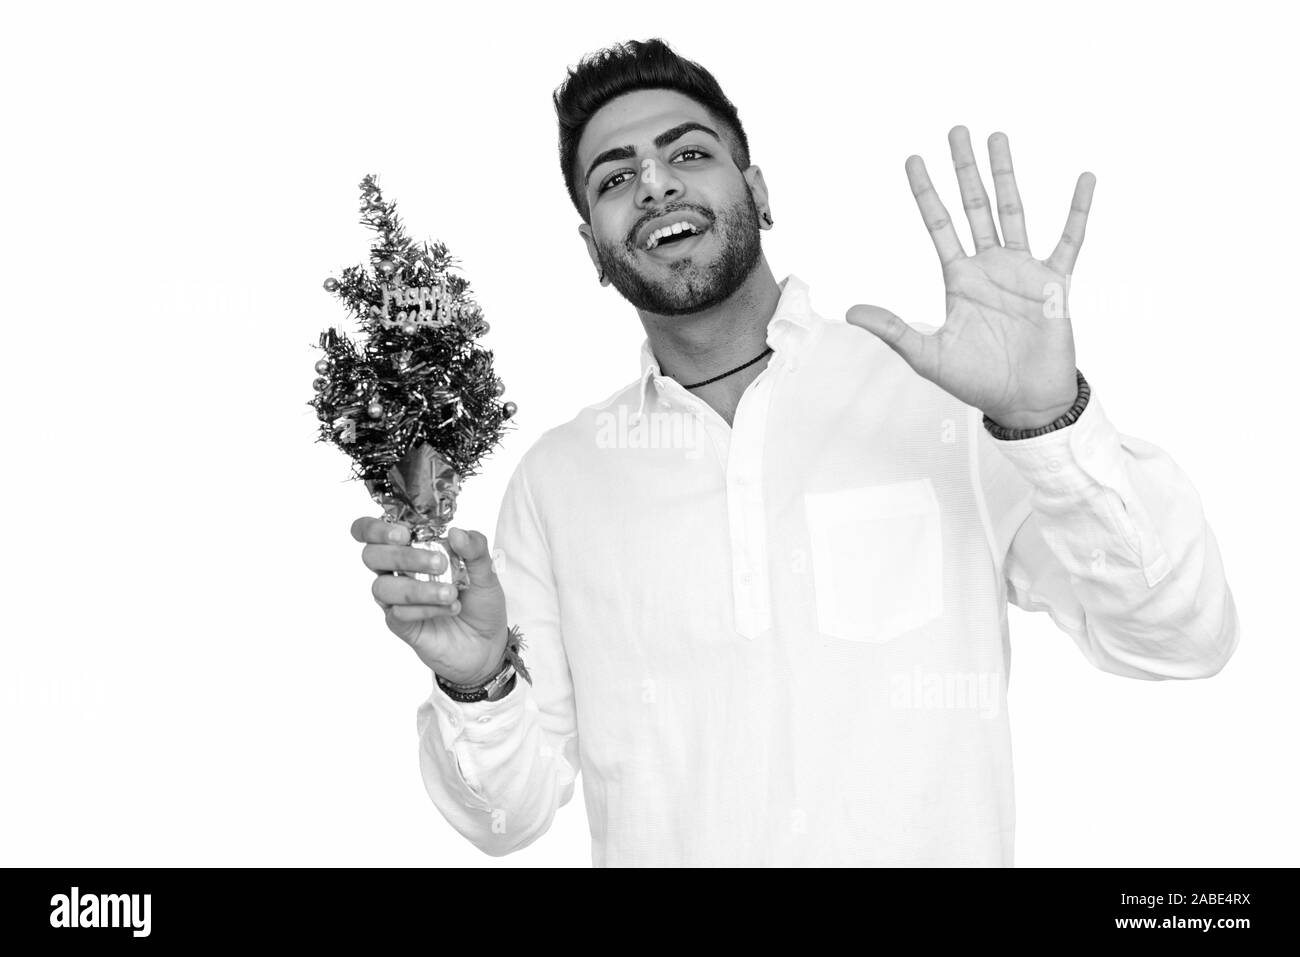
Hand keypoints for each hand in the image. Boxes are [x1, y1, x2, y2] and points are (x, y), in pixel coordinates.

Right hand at [352, 518, 509, 685]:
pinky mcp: (400, 625)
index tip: (403, 534)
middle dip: (402, 556)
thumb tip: (456, 532)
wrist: (487, 643)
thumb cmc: (480, 602)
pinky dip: (425, 609)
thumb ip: (474, 548)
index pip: (372, 532)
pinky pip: (397, 613)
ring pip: (383, 587)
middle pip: (371, 555)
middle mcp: (397, 572)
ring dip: (418, 588)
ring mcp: (396, 599)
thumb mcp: (486, 571)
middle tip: (440, 563)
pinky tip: (449, 609)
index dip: (375, 528)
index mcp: (412, 549)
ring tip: (452, 593)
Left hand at [846, 125, 1094, 429]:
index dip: (926, 194)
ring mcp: (1023, 270)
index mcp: (959, 278)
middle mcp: (989, 266)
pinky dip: (1078, 210)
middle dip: (964, 169)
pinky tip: (1084, 178)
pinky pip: (1069, 239)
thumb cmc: (976, 381)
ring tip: (998, 137)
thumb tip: (852, 311)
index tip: (912, 159)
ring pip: (1013, 211)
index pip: (939, 225)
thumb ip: (893, 330)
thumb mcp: (927, 356)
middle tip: (956, 130)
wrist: (1024, 401)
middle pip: (974, 206)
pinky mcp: (1055, 283)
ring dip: (1006, 174)